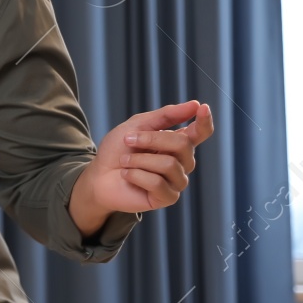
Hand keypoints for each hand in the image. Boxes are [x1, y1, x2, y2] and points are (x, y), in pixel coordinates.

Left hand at [72, 100, 213, 228]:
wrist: (97, 176)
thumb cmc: (118, 150)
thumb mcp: (137, 126)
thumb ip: (165, 116)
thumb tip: (195, 105)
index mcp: (178, 143)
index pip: (201, 132)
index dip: (205, 121)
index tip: (202, 108)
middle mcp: (182, 162)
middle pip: (183, 144)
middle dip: (151, 139)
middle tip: (128, 140)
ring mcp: (177, 181)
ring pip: (169, 164)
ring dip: (139, 159)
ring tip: (125, 161)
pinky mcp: (167, 197)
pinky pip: (157, 183)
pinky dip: (136, 175)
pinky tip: (126, 175)